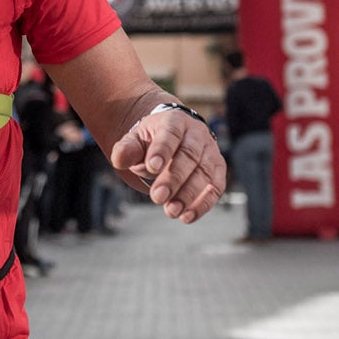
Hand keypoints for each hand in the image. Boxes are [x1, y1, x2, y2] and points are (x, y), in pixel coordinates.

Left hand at [110, 107, 225, 224]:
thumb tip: (120, 160)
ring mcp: (210, 151)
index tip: (152, 168)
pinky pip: (216, 187)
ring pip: (205, 173)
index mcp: (174, 121)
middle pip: (189, 155)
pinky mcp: (218, 170)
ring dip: (189, 195)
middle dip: (174, 178)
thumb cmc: (152, 140)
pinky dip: (203, 204)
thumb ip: (126, 149)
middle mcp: (197, 134)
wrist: (173, 136)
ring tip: (171, 211)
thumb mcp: (135, 139)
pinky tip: (187, 217)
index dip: (162, 150)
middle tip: (158, 197)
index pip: (170, 134)